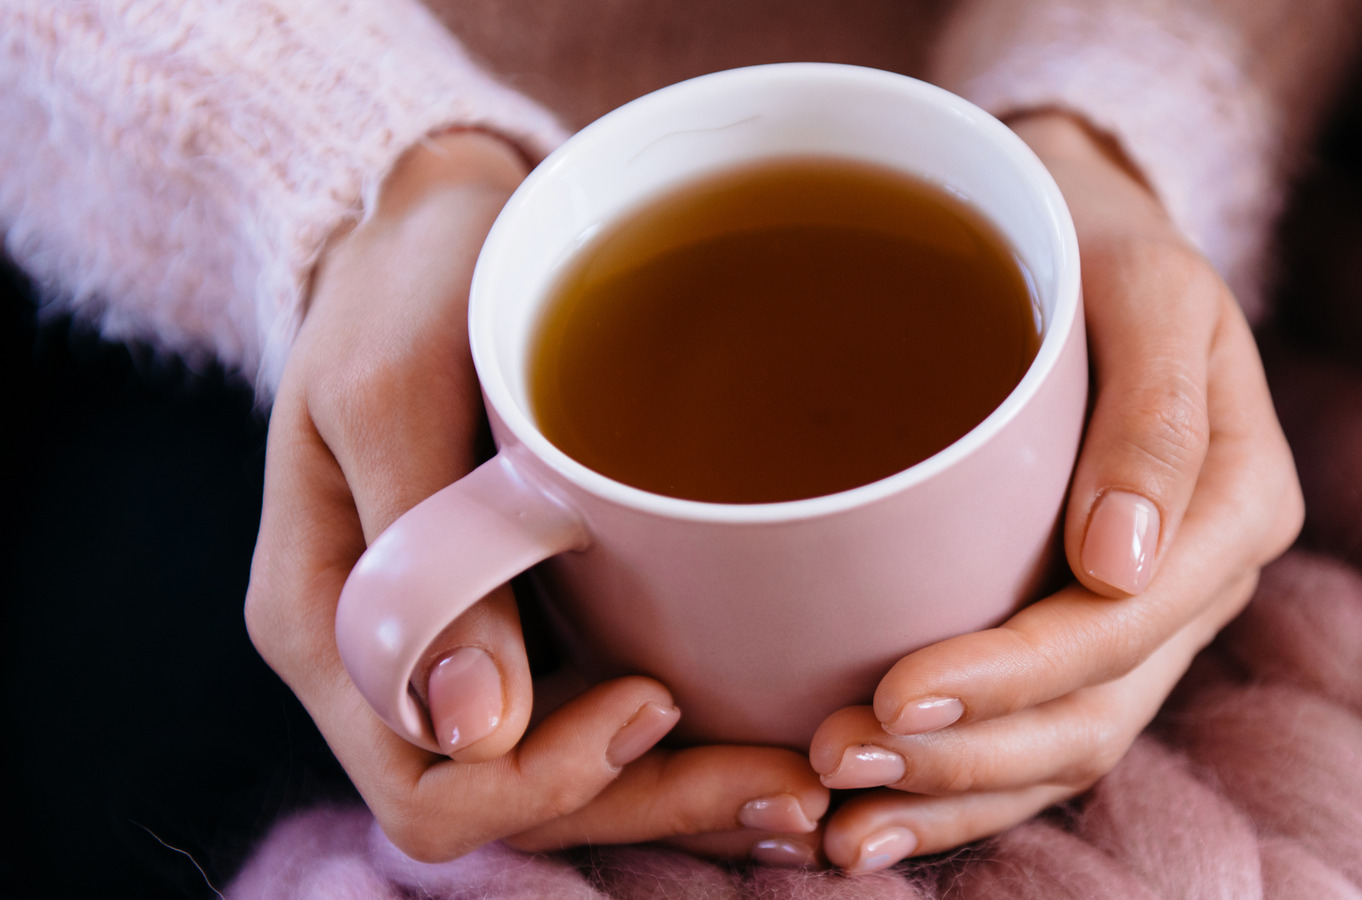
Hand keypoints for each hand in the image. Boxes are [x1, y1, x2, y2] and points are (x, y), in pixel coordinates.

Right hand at [245, 132, 827, 864]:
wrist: (442, 227)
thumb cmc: (407, 281)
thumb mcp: (394, 389)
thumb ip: (421, 554)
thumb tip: (475, 731)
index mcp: (327, 621)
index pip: (425, 783)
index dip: (545, 779)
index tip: (655, 700)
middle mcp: (390, 662)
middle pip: (510, 804)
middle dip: (647, 805)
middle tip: (788, 782)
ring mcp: (463, 648)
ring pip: (565, 781)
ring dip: (681, 794)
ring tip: (801, 780)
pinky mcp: (530, 618)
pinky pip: (595, 720)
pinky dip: (680, 746)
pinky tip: (766, 733)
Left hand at [809, 112, 1303, 872]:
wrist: (1079, 232)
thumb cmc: (1100, 245)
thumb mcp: (1146, 288)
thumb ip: (1153, 417)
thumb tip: (1122, 565)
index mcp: (1235, 504)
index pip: (1121, 629)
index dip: (1012, 680)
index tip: (893, 694)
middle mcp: (1196, 581)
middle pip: (1091, 713)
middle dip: (965, 759)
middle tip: (836, 762)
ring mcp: (1143, 616)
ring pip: (1061, 749)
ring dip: (952, 797)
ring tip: (838, 823)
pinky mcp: (1079, 624)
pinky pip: (1033, 733)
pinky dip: (957, 787)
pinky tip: (875, 815)